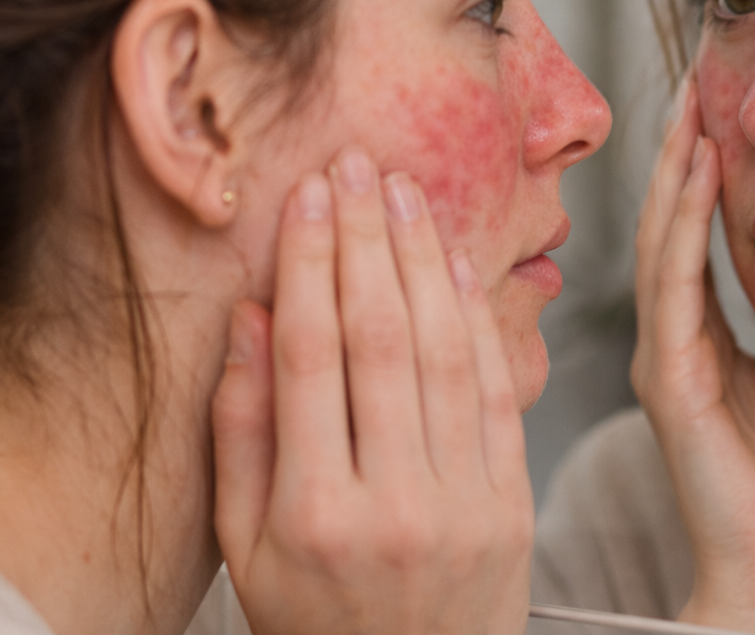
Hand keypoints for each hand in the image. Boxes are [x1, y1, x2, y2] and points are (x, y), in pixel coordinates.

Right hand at [212, 147, 532, 634]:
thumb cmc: (316, 622)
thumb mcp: (244, 548)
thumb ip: (241, 432)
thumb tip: (249, 315)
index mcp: (313, 515)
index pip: (311, 356)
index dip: (309, 263)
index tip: (309, 196)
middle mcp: (394, 503)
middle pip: (383, 337)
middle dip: (368, 239)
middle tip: (360, 166)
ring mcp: (464, 502)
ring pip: (447, 352)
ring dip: (426, 259)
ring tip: (406, 193)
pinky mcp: (513, 500)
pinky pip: (499, 390)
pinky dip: (480, 319)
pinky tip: (458, 262)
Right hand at [632, 81, 754, 634]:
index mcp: (703, 338)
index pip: (694, 232)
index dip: (702, 164)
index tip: (719, 96)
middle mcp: (674, 339)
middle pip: (667, 221)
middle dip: (682, 143)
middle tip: (698, 68)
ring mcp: (667, 360)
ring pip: (662, 241)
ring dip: (675, 167)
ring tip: (690, 98)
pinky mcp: (674, 385)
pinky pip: (674, 289)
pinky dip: (681, 225)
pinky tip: (694, 174)